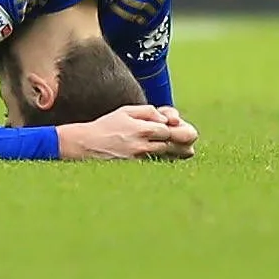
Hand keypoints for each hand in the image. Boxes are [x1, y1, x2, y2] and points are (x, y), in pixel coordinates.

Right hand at [58, 105, 194, 160]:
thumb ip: (149, 111)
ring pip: (172, 158)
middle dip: (185, 141)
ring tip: (186, 149)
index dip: (176, 128)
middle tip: (190, 140)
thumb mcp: (127, 111)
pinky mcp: (139, 168)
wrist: (88, 145)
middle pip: (176, 146)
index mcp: (143, 129)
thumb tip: (166, 119)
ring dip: (180, 152)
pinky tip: (172, 157)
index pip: (171, 130)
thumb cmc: (108, 125)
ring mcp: (141, 159)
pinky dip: (169, 160)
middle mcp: (144, 145)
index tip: (174, 126)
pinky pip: (161, 165)